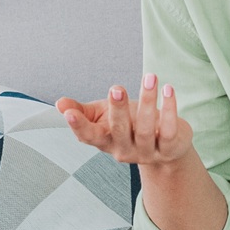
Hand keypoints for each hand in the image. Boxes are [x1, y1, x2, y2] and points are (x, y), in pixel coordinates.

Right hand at [57, 75, 194, 167]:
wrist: (165, 148)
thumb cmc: (130, 126)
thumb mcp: (104, 117)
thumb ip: (82, 111)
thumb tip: (60, 104)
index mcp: (105, 141)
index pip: (89, 136)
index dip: (78, 126)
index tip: (68, 112)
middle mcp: (124, 149)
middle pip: (119, 130)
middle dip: (117, 109)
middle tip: (116, 88)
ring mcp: (147, 152)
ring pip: (145, 129)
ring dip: (147, 101)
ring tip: (149, 78)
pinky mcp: (169, 149)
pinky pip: (169, 130)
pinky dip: (169, 109)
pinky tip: (168, 89)